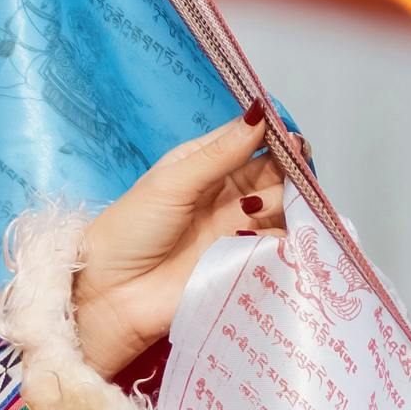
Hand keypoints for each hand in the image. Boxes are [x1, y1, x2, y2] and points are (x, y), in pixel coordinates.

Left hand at [72, 114, 281, 379]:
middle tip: (298, 167)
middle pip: (272, 172)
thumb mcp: (173, 183)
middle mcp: (224, 194)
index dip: (272, 134)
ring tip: (279, 203)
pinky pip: (278, 245)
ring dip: (289, 202)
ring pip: (281, 206)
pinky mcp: (243, 263)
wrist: (112, 296)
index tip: (290, 135)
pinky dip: (288, 238)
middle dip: (288, 167)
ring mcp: (236, 228)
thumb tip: (259, 113)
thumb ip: (220, 153)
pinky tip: (284, 233)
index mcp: (203, 165)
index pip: (248, 140)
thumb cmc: (129, 232)